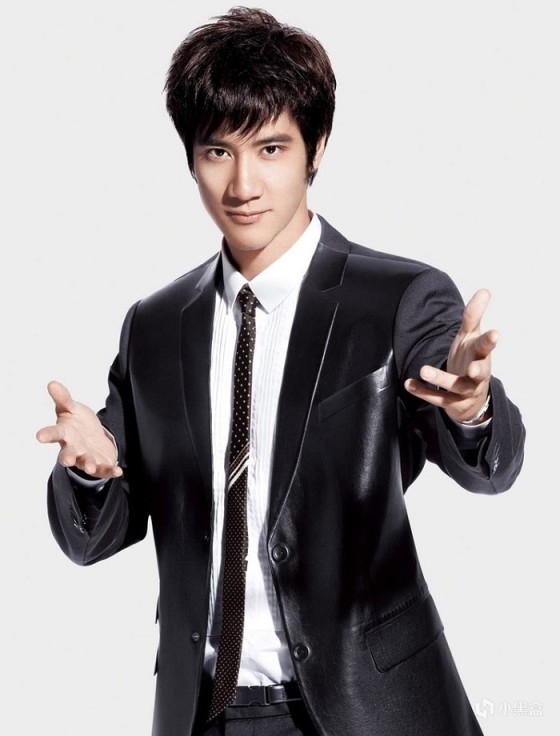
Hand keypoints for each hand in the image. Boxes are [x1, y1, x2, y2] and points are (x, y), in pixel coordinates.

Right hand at [36, 380, 121, 478]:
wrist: (93, 438)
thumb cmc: (77, 424)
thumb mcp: (72, 408)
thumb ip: (63, 398)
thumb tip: (52, 383)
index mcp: (65, 434)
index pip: (54, 433)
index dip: (47, 434)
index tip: (39, 435)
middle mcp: (73, 448)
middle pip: (67, 454)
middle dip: (67, 457)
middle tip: (66, 460)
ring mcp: (86, 458)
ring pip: (85, 463)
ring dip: (88, 465)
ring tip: (90, 467)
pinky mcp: (100, 465)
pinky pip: (105, 470)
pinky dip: (111, 471)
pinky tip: (118, 471)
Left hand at [404, 289, 497, 423]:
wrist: (472, 398)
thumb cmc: (470, 359)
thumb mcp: (470, 337)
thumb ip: (474, 316)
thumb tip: (485, 290)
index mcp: (480, 356)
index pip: (486, 347)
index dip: (490, 341)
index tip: (495, 334)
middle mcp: (477, 375)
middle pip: (480, 373)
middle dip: (478, 370)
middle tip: (472, 368)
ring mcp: (465, 391)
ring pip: (455, 387)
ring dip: (440, 378)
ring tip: (423, 370)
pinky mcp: (452, 403)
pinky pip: (437, 399)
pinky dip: (423, 392)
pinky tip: (408, 384)